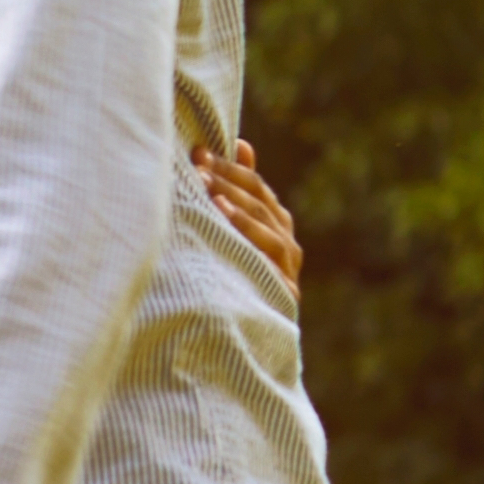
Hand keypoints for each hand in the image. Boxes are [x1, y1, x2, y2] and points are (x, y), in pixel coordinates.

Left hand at [194, 134, 300, 289]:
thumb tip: (241, 142)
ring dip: (233, 197)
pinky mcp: (285, 287)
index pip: (255, 186)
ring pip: (264, 219)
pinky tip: (222, 213)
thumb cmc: (232, 284)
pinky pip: (268, 249)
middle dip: (224, 177)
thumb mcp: (233, 236)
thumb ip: (240, 193)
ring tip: (205, 182)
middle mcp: (286, 241)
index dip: (227, 166)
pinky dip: (246, 228)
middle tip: (194, 162)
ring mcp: (288, 264)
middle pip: (258, 199)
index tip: (197, 151)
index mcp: (275, 224)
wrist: (243, 341)